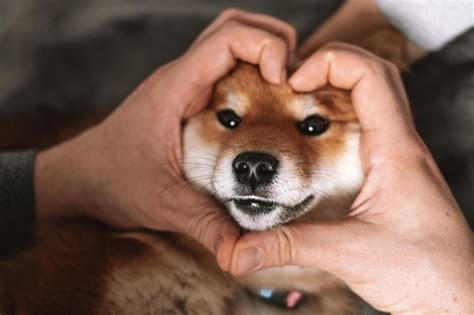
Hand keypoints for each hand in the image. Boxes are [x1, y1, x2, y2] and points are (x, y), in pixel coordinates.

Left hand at [34, 9, 296, 269]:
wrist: (82, 176)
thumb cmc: (113, 181)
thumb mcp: (163, 204)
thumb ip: (205, 224)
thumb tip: (242, 253)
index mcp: (176, 88)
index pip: (226, 37)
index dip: (264, 46)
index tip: (284, 79)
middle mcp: (182, 76)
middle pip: (234, 26)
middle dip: (273, 40)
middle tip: (295, 79)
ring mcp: (185, 83)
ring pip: (231, 41)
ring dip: (264, 53)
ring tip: (287, 88)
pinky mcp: (188, 95)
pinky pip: (225, 66)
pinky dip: (252, 71)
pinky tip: (265, 105)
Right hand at [229, 43, 473, 313]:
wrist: (459, 297)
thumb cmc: (425, 272)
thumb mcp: (349, 254)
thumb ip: (290, 245)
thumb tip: (238, 250)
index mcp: (396, 150)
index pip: (370, 75)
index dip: (329, 63)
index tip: (294, 81)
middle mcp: (400, 146)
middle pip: (372, 76)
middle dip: (328, 68)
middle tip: (291, 85)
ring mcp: (398, 158)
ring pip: (371, 100)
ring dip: (333, 92)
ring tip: (296, 104)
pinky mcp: (391, 175)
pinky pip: (367, 128)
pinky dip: (338, 119)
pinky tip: (313, 141)